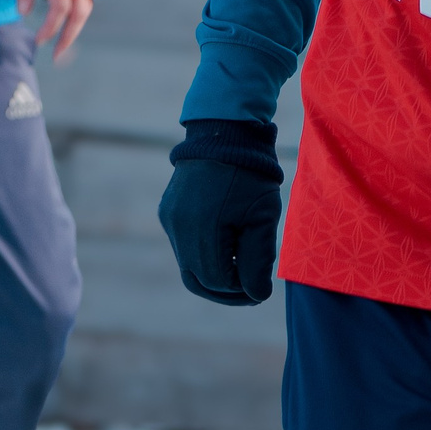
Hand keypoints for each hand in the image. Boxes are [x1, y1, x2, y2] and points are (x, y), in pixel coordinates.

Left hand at [14, 0, 92, 62]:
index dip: (49, 29)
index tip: (39, 42)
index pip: (59, 10)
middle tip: (57, 55)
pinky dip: (76, 13)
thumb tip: (22, 13)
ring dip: (74, 27)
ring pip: (85, 7)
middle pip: (80, 14)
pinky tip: (64, 20)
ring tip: (62, 42)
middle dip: (68, 37)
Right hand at [158, 119, 283, 305]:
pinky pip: (183, 246)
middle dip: (224, 291)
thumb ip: (258, 261)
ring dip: (213, 274)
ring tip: (240, 268)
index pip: (219, 282)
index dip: (241, 292)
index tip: (260, 290)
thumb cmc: (251, 176)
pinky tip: (225, 247)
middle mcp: (179, 228)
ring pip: (188, 265)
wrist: (224, 134)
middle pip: (198, 280)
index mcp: (203, 230)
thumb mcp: (263, 218)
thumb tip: (256, 296)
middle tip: (249, 292)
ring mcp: (169, 220)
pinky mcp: (167, 214)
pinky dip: (203, 255)